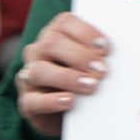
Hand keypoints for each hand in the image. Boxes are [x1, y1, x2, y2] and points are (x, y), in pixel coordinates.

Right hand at [15, 12, 110, 137]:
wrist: (72, 116)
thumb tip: (112, 51)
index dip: (85, 32)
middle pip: (51, 43)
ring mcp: (28, 77)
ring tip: (90, 86)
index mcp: (54, 35)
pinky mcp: (27, 103)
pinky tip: (69, 101)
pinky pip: (32, 101)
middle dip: (79, 55)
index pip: (64, 23)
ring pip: (39, 71)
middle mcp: (38, 52)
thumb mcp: (92, 63)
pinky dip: (52, 101)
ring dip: (67, 77)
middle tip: (102, 70)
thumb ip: (99, 53)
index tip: (105, 47)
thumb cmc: (85, 79)